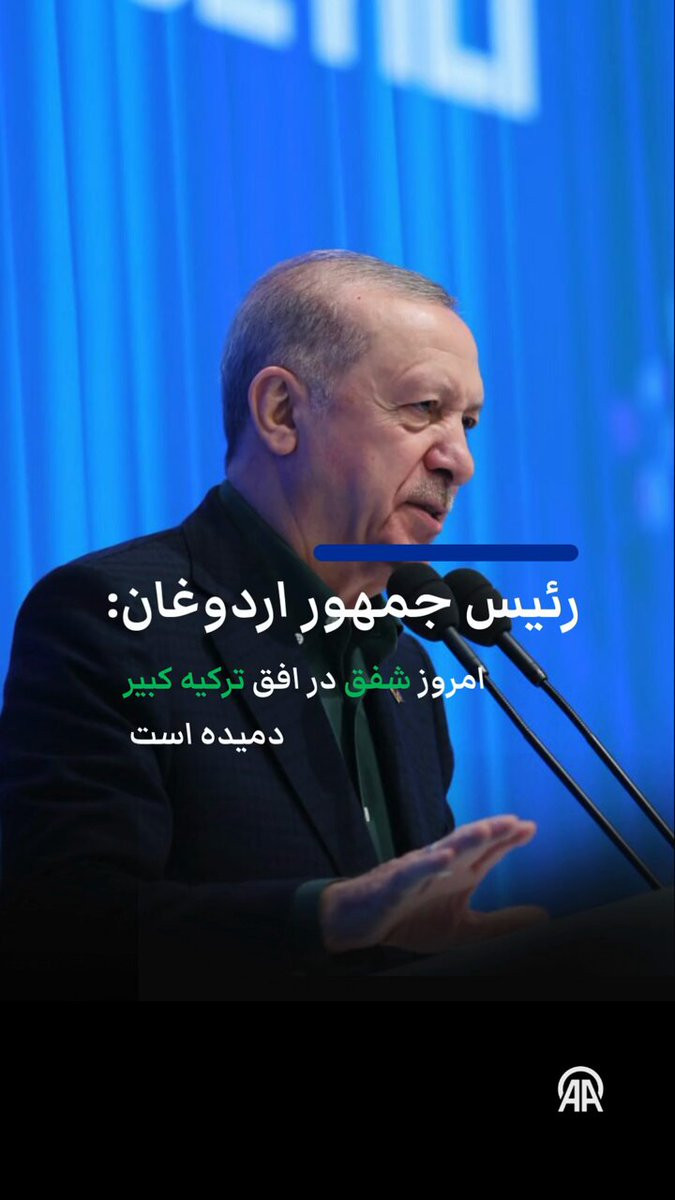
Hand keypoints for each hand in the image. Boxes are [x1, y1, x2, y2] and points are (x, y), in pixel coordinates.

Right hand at [319, 815, 545, 954]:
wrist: (360, 921)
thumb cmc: (409, 918)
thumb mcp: (464, 928)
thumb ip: (502, 923)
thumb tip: (543, 918)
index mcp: (458, 875)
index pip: (487, 853)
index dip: (507, 840)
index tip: (530, 827)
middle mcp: (441, 867)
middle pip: (469, 844)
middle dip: (491, 832)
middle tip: (514, 822)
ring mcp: (417, 872)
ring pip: (443, 851)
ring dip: (464, 840)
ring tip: (486, 830)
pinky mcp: (394, 885)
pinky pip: (412, 872)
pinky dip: (428, 864)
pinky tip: (445, 859)